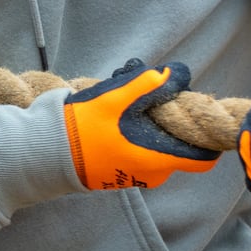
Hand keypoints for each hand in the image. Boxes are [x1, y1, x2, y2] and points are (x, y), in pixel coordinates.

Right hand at [63, 59, 219, 189]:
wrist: (48, 153)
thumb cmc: (81, 128)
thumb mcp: (113, 100)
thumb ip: (146, 85)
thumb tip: (176, 74)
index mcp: (157, 159)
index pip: (202, 158)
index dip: (203, 133)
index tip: (190, 109)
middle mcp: (152, 174)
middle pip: (176, 140)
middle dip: (164, 113)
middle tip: (141, 90)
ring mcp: (137, 176)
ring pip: (157, 142)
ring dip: (146, 118)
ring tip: (120, 96)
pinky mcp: (122, 173)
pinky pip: (141, 150)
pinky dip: (134, 131)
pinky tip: (113, 113)